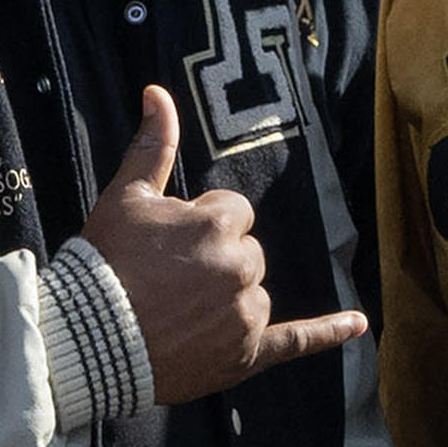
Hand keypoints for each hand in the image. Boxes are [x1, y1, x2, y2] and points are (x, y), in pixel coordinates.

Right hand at [79, 88, 369, 406]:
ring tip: (179, 313)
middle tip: (168, 280)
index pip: (234, 211)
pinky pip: (297, 341)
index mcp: (218, 222)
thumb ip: (152, 144)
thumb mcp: (126, 196)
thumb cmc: (106, 263)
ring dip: (231, 298)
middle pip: (248, 253)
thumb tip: (158, 91)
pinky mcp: (247, 355)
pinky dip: (328, 333)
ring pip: (255, 294)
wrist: (88, 339)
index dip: (200, 225)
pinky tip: (358, 323)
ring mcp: (246, 314)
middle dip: (216, 260)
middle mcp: (241, 266)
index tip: (168, 245)